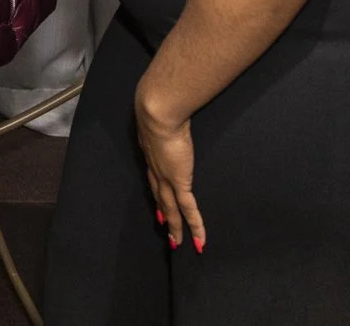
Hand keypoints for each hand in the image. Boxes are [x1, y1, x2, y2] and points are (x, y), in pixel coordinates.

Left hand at [134, 86, 204, 254]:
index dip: (156, 190)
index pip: (153, 177)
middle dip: (161, 212)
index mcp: (150, 153)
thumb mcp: (160, 114)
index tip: (156, 200)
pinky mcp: (179, 182)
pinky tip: (199, 240)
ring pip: (170, 209)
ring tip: (177, 243)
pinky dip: (194, 226)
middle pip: (158, 196)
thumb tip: (170, 110)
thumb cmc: (160, 106)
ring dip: (174, 227)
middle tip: (163, 227)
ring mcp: (166, 178)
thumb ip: (165, 118)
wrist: (158, 112)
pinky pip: (188, 210)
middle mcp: (154, 169)